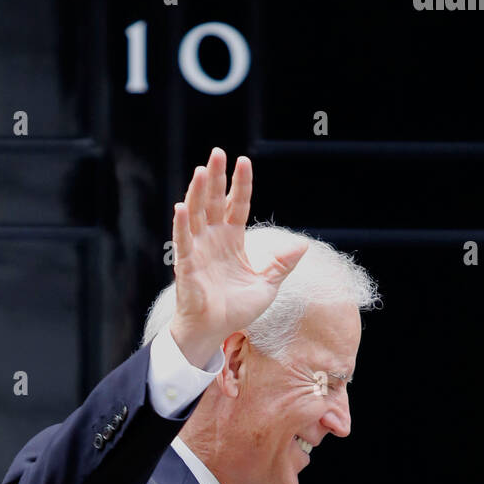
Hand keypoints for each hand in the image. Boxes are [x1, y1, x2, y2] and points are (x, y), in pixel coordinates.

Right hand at [169, 148, 308, 367]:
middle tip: (217, 152)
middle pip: (214, 202)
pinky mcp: (186, 266)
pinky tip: (181, 206)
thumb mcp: (266, 285)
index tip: (244, 160)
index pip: (238, 205)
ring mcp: (198, 250)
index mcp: (233, 240)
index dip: (241, 184)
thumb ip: (281, 264)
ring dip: (197, 193)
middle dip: (216, 177)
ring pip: (197, 215)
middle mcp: (213, 240)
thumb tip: (302, 245)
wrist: (214, 332)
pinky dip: (181, 225)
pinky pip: (182, 242)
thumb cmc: (236, 309)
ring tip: (201, 171)